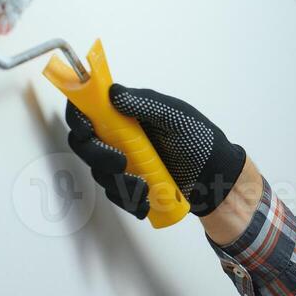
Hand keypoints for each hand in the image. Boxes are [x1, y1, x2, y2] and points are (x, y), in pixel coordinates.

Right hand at [64, 85, 246, 218]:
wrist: (217, 178)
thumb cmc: (201, 141)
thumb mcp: (177, 117)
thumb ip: (146, 104)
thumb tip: (113, 93)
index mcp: (127, 114)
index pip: (89, 110)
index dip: (78, 118)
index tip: (86, 129)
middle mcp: (120, 137)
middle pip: (85, 144)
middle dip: (97, 156)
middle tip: (120, 164)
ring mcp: (124, 162)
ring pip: (100, 174)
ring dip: (117, 183)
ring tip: (145, 188)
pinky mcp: (130, 185)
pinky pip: (116, 195)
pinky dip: (127, 200)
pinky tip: (145, 203)